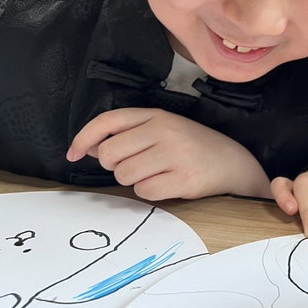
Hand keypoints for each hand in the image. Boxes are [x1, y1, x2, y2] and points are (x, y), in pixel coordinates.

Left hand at [67, 108, 270, 200]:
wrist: (234, 163)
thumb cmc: (194, 148)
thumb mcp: (165, 129)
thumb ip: (130, 133)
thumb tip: (87, 149)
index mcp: (158, 115)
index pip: (109, 120)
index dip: (84, 138)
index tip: (73, 154)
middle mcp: (166, 130)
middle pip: (110, 153)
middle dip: (114, 165)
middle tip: (134, 166)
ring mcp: (175, 154)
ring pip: (124, 174)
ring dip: (134, 180)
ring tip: (156, 174)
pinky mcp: (184, 178)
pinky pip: (144, 191)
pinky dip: (151, 192)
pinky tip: (168, 184)